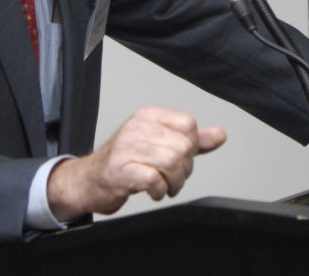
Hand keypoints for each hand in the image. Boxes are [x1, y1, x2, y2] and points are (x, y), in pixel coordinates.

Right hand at [46, 106, 226, 220]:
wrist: (88, 181)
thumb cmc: (125, 162)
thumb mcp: (160, 145)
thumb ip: (192, 140)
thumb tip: (220, 135)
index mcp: (148, 116)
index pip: (188, 124)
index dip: (191, 146)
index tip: (181, 158)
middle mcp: (137, 127)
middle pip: (183, 146)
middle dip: (185, 169)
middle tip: (173, 177)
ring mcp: (126, 148)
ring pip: (172, 162)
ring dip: (174, 182)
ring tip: (165, 186)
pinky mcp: (119, 170)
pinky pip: (154, 179)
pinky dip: (160, 191)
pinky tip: (154, 191)